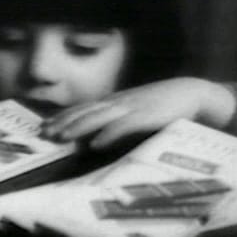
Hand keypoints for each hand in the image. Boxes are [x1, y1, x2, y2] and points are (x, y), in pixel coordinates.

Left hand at [42, 77, 236, 150]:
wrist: (191, 93)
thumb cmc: (162, 105)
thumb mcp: (136, 110)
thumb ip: (118, 119)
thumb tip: (96, 135)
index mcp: (115, 101)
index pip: (83, 108)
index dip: (63, 117)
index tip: (45, 126)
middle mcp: (119, 102)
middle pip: (85, 112)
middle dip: (63, 122)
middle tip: (45, 134)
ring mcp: (132, 108)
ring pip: (98, 117)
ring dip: (78, 127)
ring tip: (61, 137)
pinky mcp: (147, 116)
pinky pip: (124, 126)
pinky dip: (108, 134)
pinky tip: (95, 143)